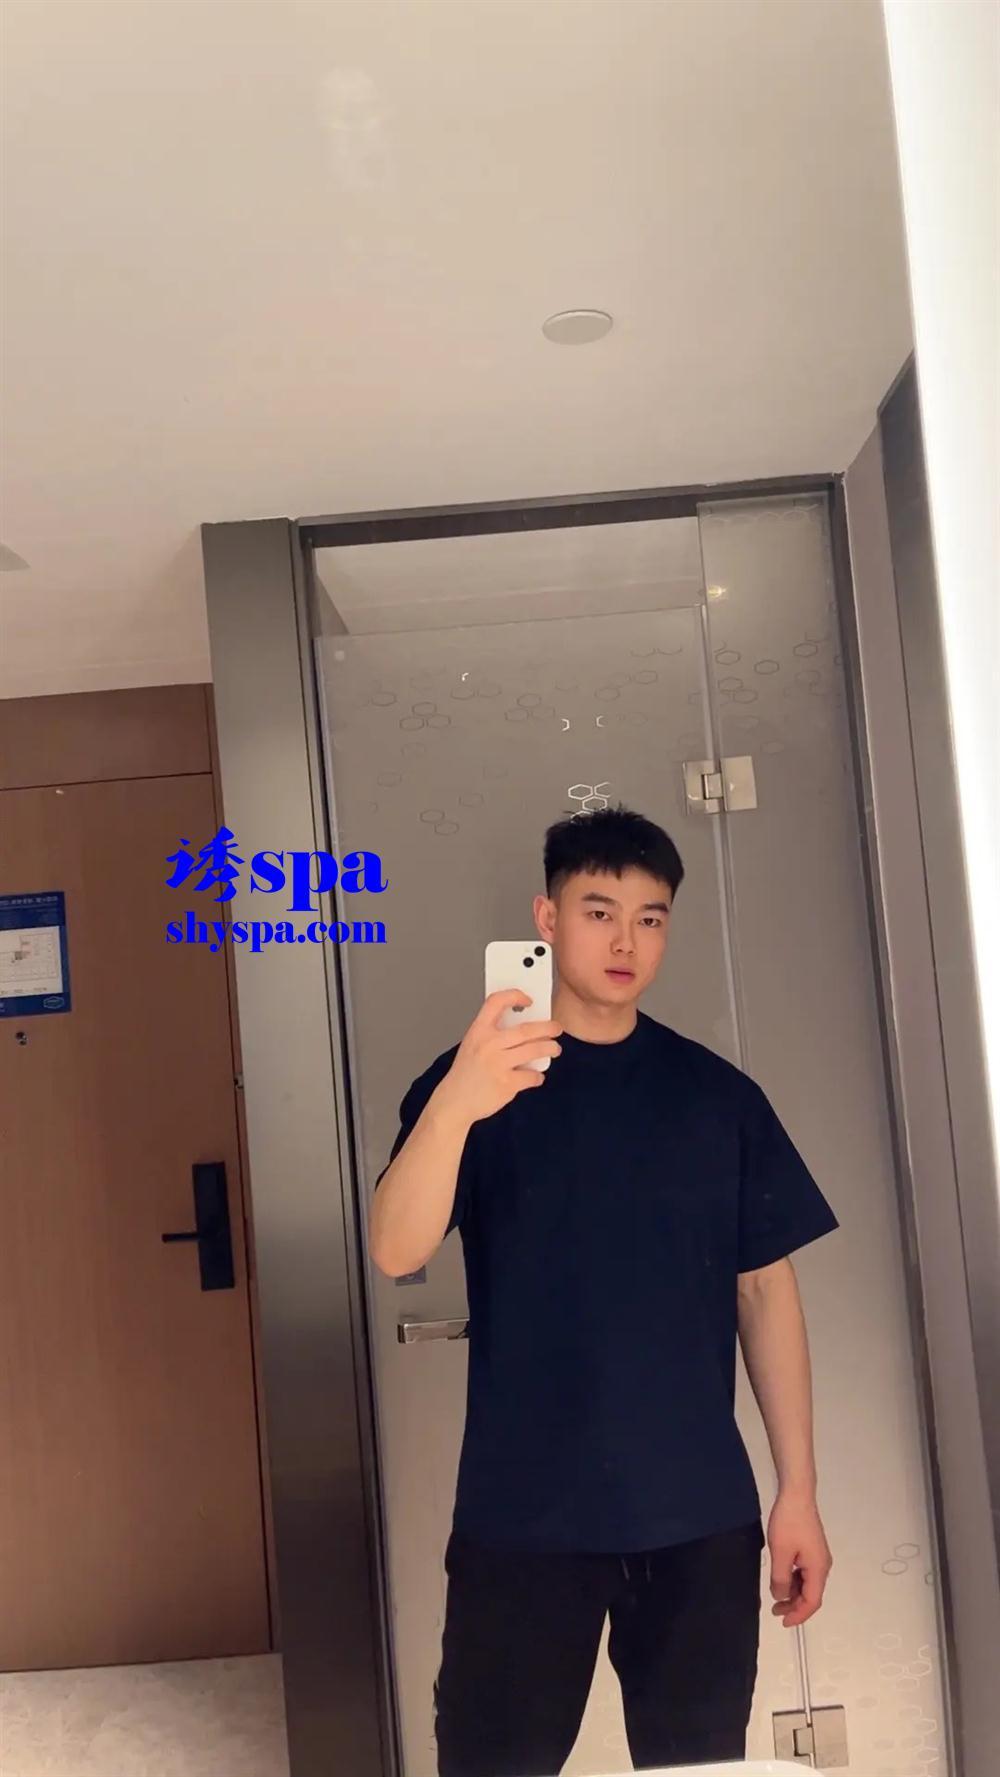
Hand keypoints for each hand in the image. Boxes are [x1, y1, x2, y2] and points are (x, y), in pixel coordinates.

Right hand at [433, 990, 561, 1125]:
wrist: (454, 1102)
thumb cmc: (465, 1074)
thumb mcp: (472, 1045)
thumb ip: (492, 1034)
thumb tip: (524, 1027)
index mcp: (478, 1031)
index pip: (496, 1002)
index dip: (515, 996)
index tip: (528, 1000)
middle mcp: (488, 1045)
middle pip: (526, 1029)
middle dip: (547, 1027)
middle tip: (557, 1028)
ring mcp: (498, 1064)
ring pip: (534, 1050)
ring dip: (549, 1048)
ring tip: (554, 1049)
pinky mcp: (507, 1084)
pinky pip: (532, 1076)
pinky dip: (537, 1076)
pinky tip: (536, 1076)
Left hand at [767, 1493, 831, 1627]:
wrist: (796, 1494)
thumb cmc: (789, 1523)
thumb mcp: (780, 1553)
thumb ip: (780, 1579)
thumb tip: (781, 1597)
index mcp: (818, 1569)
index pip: (812, 1601)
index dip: (798, 1615)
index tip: (783, 1622)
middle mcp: (822, 1565)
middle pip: (811, 1594)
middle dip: (794, 1605)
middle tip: (775, 1611)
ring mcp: (818, 1556)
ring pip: (807, 1583)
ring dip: (793, 1592)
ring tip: (775, 1596)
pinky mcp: (812, 1548)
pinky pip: (804, 1572)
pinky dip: (794, 1579)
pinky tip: (781, 1578)